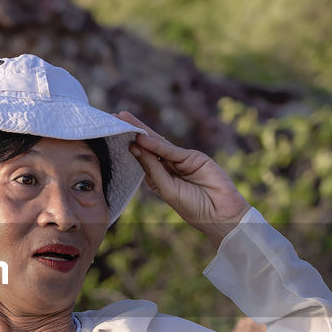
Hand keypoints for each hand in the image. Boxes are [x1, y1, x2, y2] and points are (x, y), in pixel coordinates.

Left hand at [117, 111, 250, 249]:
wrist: (221, 214)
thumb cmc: (193, 207)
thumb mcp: (167, 189)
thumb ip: (152, 168)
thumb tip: (135, 146)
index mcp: (160, 179)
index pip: (142, 158)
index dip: (128, 147)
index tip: (111, 134)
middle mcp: (169, 168)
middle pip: (148, 146)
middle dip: (133, 132)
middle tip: (115, 117)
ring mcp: (181, 161)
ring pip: (159, 144)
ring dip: (142, 131)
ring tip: (124, 120)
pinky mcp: (194, 157)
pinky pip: (172, 151)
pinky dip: (157, 144)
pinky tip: (142, 138)